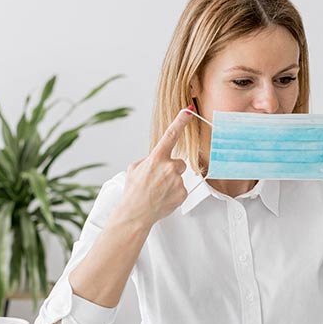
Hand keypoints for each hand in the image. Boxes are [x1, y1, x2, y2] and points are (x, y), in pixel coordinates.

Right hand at [119, 107, 193, 226]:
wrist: (135, 213)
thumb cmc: (133, 191)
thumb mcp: (134, 168)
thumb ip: (149, 159)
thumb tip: (158, 159)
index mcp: (156, 158)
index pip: (171, 135)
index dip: (180, 121)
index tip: (189, 110)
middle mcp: (169, 167)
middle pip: (179, 163)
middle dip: (171, 170)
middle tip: (158, 181)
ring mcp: (177, 180)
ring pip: (180, 177)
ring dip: (172, 182)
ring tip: (158, 191)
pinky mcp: (182, 193)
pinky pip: (181, 189)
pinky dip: (174, 193)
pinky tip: (163, 198)